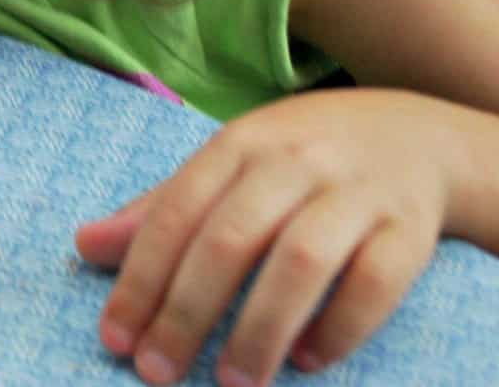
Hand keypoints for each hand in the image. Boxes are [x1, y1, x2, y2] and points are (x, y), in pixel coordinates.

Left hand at [75, 89, 453, 386]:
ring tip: (230, 381)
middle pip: (231, 238)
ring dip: (260, 327)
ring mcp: (356, 193)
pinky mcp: (411, 229)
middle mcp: (295, 161)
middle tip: (157, 371)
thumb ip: (161, 208)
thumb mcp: (226, 166)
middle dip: (186, 311)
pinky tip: (308, 359)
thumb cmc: (297, 159)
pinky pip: (377, 281)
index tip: (115, 338)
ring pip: (303, 260)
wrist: (413, 135)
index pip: (176, 212)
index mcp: (239, 144)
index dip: (141, 277)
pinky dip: (341, 325)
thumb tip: (85, 246)